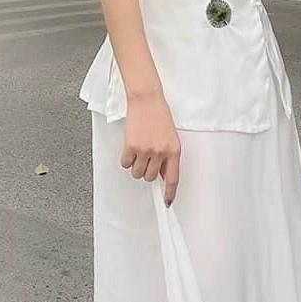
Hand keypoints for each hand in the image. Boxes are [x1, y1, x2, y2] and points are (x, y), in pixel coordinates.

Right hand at [120, 89, 180, 207]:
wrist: (147, 99)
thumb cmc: (159, 114)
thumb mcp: (170, 136)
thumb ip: (168, 156)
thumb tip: (162, 175)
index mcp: (174, 150)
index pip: (173, 178)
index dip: (169, 192)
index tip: (167, 202)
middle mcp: (161, 152)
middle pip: (150, 177)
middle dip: (147, 170)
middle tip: (146, 157)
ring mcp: (146, 150)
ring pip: (137, 173)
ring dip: (136, 165)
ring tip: (139, 149)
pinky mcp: (131, 146)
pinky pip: (126, 164)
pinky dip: (126, 158)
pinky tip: (130, 146)